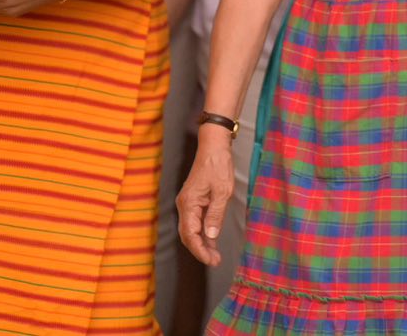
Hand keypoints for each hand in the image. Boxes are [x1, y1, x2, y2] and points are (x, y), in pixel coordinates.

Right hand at [177, 128, 236, 265]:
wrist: (214, 146)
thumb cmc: (218, 165)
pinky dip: (204, 232)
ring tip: (215, 255)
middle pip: (188, 235)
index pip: (190, 235)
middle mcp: (185, 205)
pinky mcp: (195, 201)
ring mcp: (189, 203)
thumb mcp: (222, 191)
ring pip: (193, 229)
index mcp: (188, 204)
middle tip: (215, 261)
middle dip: (201, 250)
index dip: (200, 250)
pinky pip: (197, 221)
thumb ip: (215, 215)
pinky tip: (212, 240)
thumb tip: (210, 236)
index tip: (211, 260)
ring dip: (203, 243)